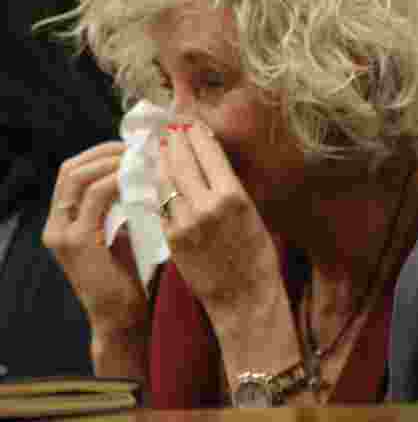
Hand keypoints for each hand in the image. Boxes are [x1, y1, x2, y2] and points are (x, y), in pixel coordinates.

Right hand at [43, 141, 148, 337]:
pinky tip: (140, 179)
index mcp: (61, 221)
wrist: (120, 318)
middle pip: (70, 169)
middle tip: (139, 149)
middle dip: (106, 152)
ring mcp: (61, 234)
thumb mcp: (116, 234)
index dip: (100, 153)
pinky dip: (118, 180)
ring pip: (79, 177)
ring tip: (142, 161)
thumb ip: (116, 207)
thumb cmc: (126, 277)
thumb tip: (136, 172)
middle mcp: (55, 225)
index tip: (131, 148)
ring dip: (113, 162)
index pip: (70, 172)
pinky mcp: (78, 242)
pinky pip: (95, 196)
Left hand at [157, 122, 285, 332]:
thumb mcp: (253, 213)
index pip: (208, 153)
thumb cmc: (258, 256)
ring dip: (161, 160)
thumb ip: (229, 188)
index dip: (195, 134)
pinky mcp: (171, 238)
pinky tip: (155, 177)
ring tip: (158, 147)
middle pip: (182, 161)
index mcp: (233, 196)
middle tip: (168, 126)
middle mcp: (207, 205)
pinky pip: (159, 205)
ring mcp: (185, 222)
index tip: (188, 121)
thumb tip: (211, 163)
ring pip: (165, 181)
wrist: (245, 299)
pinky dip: (156, 187)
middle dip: (174, 141)